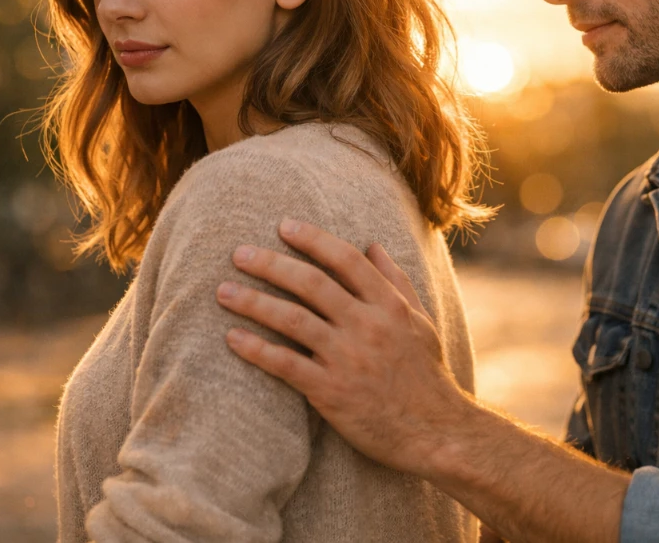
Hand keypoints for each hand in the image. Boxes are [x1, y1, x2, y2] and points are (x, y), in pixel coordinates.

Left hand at [216, 219, 474, 476]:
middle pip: (311, 283)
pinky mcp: (332, 392)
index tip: (284, 226)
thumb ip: (397, 281)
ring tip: (223, 291)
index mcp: (390, 305)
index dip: (313, 239)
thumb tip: (374, 244)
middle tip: (238, 253)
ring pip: (292, 319)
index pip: (346, 259)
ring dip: (253, 302)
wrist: (435, 432)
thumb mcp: (421, 321)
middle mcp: (368, 325)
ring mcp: (348, 358)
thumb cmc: (426, 375)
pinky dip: (256, 349)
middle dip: (271, 264)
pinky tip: (232, 338)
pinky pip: (286, 364)